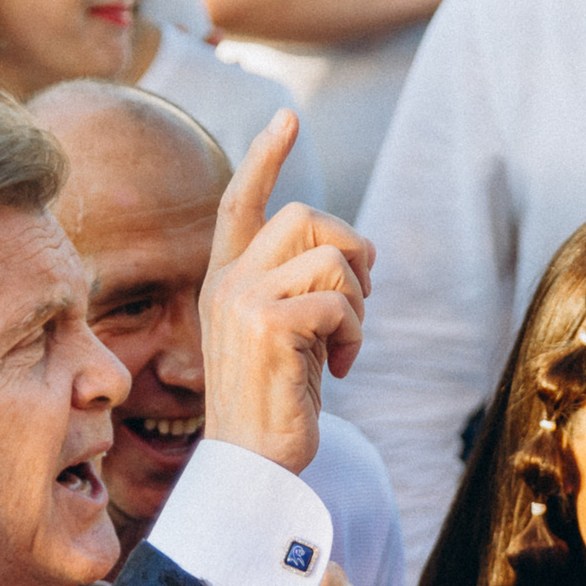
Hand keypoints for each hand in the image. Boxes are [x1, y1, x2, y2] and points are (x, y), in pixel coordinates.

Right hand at [199, 111, 373, 476]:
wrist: (252, 467)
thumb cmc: (276, 406)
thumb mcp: (283, 337)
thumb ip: (297, 289)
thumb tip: (356, 252)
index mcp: (225, 282)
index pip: (239, 204)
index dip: (264, 158)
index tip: (286, 117)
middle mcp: (227, 284)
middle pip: (307, 217)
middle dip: (352, 252)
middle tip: (360, 302)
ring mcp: (243, 303)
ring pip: (332, 258)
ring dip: (359, 303)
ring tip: (344, 346)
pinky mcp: (269, 327)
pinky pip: (340, 302)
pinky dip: (355, 336)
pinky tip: (341, 370)